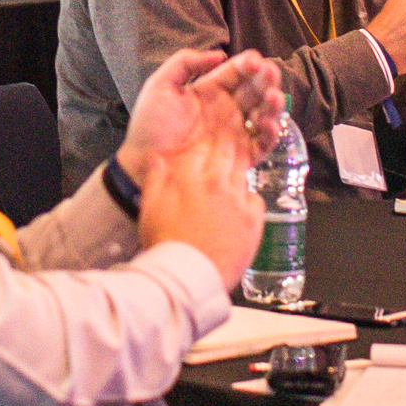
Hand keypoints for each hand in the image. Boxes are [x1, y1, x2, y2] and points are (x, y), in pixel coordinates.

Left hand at [116, 47, 281, 182]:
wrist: (145, 168)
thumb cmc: (151, 128)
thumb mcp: (160, 86)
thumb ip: (185, 62)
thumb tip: (219, 54)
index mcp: (209, 92)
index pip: (235, 73)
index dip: (247, 65)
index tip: (255, 60)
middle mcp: (226, 111)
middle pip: (253, 90)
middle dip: (265, 79)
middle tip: (271, 72)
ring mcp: (235, 133)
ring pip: (262, 114)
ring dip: (272, 104)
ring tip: (274, 96)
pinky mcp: (240, 157)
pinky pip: (262, 144)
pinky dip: (270, 133)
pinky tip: (269, 122)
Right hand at [132, 96, 264, 285]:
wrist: (189, 278)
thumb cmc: (167, 246)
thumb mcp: (150, 208)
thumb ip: (155, 177)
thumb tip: (156, 154)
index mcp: (191, 178)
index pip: (202, 145)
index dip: (207, 134)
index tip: (210, 127)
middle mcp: (218, 184)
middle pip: (228, 151)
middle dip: (229, 139)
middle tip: (231, 131)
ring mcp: (238, 202)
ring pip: (243, 172)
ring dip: (239, 166)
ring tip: (235, 164)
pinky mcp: (253, 221)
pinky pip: (255, 198)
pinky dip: (249, 197)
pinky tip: (241, 202)